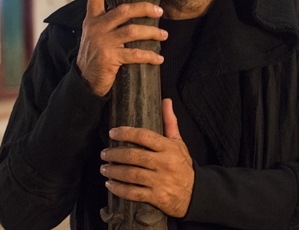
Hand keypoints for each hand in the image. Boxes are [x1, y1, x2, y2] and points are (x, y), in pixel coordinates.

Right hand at [76, 0, 167, 95]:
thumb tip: (129, 12)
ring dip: (152, 32)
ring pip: (133, 31)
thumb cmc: (94, 55)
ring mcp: (103, 43)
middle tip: (159, 10)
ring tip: (164, 35)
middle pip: (124, 11)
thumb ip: (106, 22)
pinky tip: (159, 58)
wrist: (85, 80)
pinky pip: (135, 54)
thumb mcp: (94, 35)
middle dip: (144, 8)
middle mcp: (96, 28)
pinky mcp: (110, 58)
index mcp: (92, 20)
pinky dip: (150, 56)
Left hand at [100, 99, 193, 217]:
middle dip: (115, 154)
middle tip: (104, 153)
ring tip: (104, 168)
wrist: (194, 193)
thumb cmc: (182, 165)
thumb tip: (165, 101)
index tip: (113, 133)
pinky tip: (110, 185)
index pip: (144, 136)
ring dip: (114, 171)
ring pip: (131, 175)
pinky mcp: (155, 197)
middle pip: (133, 156)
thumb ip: (170, 122)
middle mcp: (163, 163)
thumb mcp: (179, 142)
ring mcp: (159, 181)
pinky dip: (119, 189)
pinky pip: (133, 193)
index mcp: (168, 148)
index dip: (126, 133)